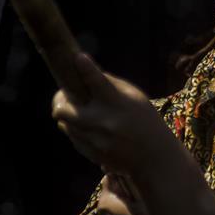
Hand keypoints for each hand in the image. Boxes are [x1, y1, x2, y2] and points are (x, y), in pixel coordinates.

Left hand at [52, 53, 166, 173]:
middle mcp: (102, 121)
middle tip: (67, 96)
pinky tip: (92, 128)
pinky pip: (72, 137)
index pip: (96, 81)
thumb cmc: (145, 120)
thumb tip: (85, 72)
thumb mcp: (135, 97)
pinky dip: (77, 130)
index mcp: (116, 103)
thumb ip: (110, 84)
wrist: (153, 156)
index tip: (77, 58)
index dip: (84, 67)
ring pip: (64, 123)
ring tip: (83, 112)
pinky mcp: (90, 153)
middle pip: (62, 108)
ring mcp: (94, 140)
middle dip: (61, 100)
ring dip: (69, 115)